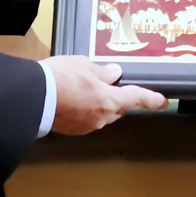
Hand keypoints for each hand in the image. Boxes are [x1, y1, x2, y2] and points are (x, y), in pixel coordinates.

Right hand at [46, 56, 166, 134]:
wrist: (33, 98)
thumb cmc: (60, 79)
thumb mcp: (84, 65)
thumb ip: (102, 72)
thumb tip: (113, 74)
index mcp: (110, 101)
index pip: (137, 99)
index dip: (151, 99)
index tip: (162, 102)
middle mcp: (102, 118)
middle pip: (118, 108)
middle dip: (117, 97)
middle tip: (109, 83)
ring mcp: (86, 126)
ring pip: (101, 114)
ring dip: (98, 102)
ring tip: (83, 86)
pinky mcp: (72, 130)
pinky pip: (86, 118)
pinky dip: (84, 109)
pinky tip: (73, 98)